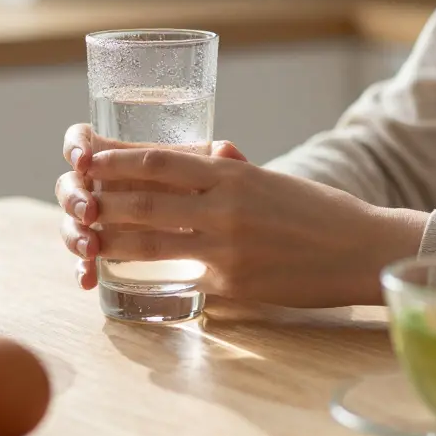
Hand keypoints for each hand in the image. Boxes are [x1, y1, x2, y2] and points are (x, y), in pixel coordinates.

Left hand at [54, 125, 427, 306]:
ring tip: (83, 236)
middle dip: (100, 198)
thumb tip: (207, 152)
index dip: (115, 158)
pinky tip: (121, 270)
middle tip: (73, 198)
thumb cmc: (318, 212)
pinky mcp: (232, 283)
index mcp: (231, 173)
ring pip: (149, 240)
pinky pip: (177, 274)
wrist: (362, 250)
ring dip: (109, 237)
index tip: (84, 155)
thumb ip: (233, 168)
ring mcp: (226, 247)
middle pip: (143, 199)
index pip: (158, 159)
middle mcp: (224, 205)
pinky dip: (146, 271)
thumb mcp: (272, 178)